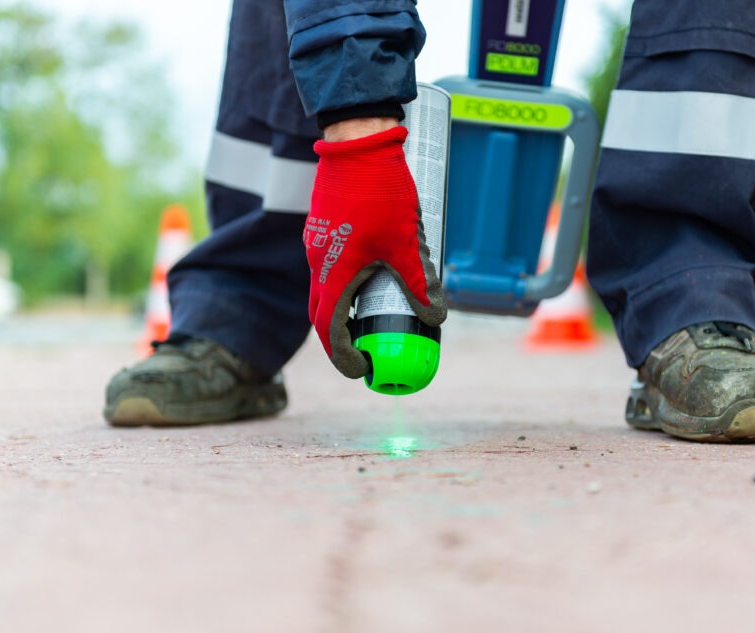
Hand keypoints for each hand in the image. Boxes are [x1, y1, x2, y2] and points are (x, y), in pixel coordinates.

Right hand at [304, 125, 445, 377]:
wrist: (357, 141)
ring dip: (344, 307)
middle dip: (341, 337)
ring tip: (374, 313)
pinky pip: (329, 266)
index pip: (328, 328)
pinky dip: (345, 283)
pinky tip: (371, 274)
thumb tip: (436, 317)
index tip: (361, 370)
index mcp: (333, 272)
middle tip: (367, 349)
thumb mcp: (407, 243)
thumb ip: (420, 282)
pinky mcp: (323, 227)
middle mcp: (318, 261)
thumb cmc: (380, 191)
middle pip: (323, 312)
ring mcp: (318, 243)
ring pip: (326, 287)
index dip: (342, 355)